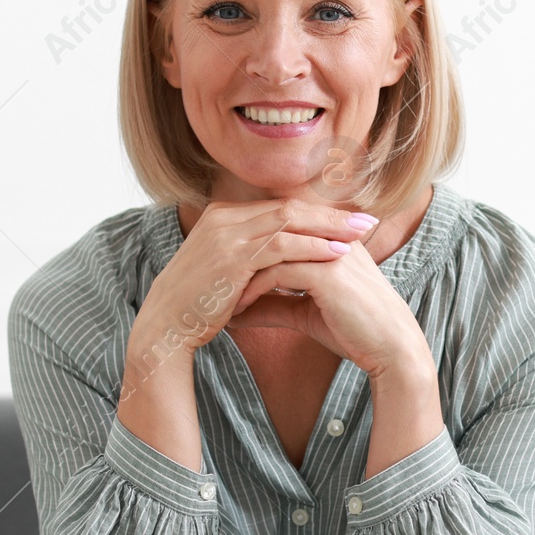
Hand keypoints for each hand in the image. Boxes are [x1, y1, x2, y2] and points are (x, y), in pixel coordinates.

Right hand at [134, 198, 377, 353]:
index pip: (281, 207)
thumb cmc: (199, 306)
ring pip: (288, 221)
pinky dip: (312, 246)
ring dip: (329, 227)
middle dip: (332, 214)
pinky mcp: (232, 256)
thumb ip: (254, 258)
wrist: (166, 326)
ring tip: (362, 234)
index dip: (318, 213)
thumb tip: (288, 260)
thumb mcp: (227, 272)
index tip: (351, 220)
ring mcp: (227, 235)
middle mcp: (224, 218)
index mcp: (224, 217)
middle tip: (368, 220)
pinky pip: (281, 246)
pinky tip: (337, 252)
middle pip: (289, 208)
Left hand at [227, 222, 426, 379]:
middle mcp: (330, 239)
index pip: (279, 231)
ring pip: (270, 250)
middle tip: (210, 280)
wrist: (391, 348)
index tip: (222, 275)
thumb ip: (275, 305)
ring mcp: (330, 253)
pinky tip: (237, 308)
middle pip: (271, 234)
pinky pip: (277, 273)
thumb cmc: (355, 331)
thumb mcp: (305, 314)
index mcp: (329, 241)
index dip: (249, 251)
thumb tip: (239, 311)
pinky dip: (253, 290)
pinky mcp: (327, 273)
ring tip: (219, 296)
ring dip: (240, 273)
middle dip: (238, 256)